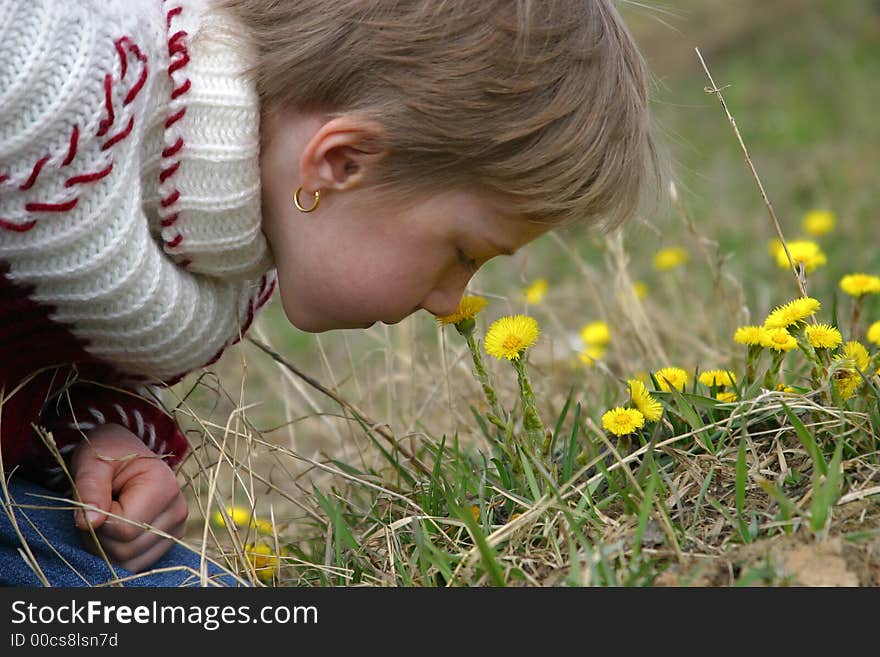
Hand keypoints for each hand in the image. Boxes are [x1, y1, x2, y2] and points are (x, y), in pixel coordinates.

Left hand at [69, 423, 188, 572]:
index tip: (95, 500)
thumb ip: (90, 489)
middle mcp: (178, 511)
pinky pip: (135, 565)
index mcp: (165, 487)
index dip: (98, 521)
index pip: (125, 529)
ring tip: (105, 518)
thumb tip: (89, 522)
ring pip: (129, 562)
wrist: (126, 454)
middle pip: (126, 550)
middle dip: (99, 536)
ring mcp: (176, 529)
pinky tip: (114, 531)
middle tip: (95, 509)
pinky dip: (116, 554)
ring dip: (105, 547)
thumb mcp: (93, 463)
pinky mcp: (169, 541)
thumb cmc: (109, 455)